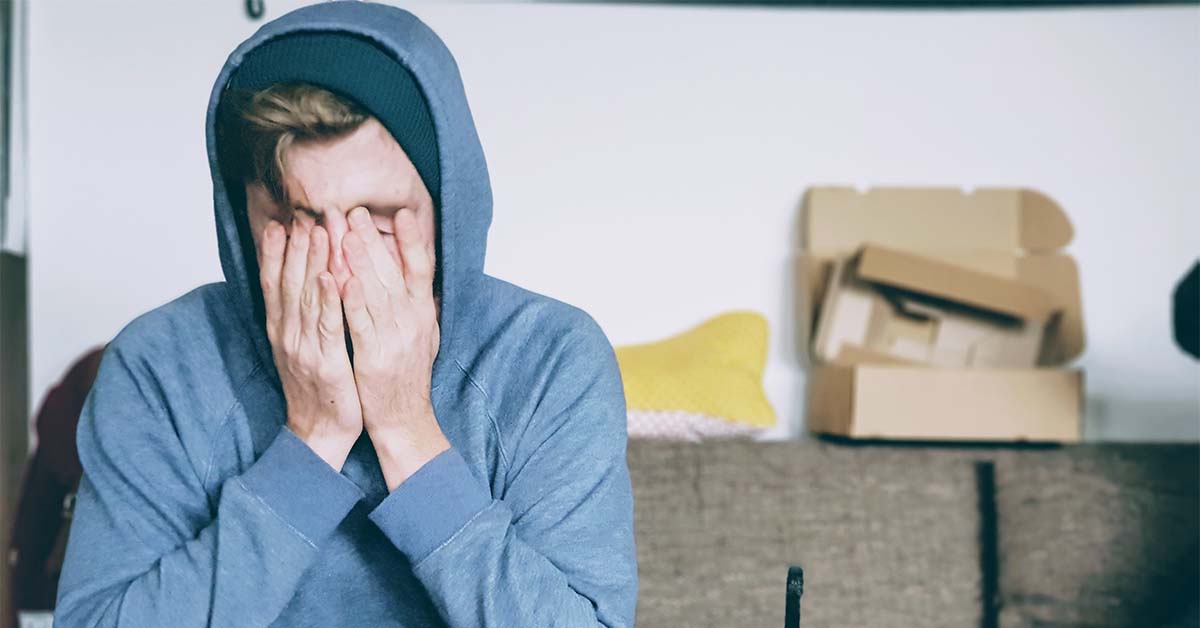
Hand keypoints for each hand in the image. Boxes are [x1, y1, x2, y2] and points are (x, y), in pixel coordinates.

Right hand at [259, 219, 362, 470]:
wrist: (319, 432)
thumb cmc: (316, 388)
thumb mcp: (300, 348)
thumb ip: (299, 316)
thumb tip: (300, 283)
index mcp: (281, 330)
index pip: (274, 283)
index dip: (276, 252)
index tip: (280, 221)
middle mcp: (287, 334)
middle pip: (289, 282)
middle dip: (296, 246)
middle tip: (304, 213)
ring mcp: (304, 348)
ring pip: (306, 297)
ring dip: (312, 262)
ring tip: (318, 231)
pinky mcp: (326, 362)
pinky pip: (327, 326)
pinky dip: (327, 300)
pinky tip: (331, 276)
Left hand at [340, 206, 448, 489]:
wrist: (404, 420)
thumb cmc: (406, 376)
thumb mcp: (422, 335)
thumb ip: (416, 304)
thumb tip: (414, 273)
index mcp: (423, 313)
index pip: (421, 268)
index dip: (413, 240)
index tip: (402, 213)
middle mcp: (413, 322)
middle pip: (394, 272)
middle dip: (373, 240)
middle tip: (354, 211)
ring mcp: (395, 338)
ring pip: (376, 292)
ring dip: (360, 261)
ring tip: (344, 232)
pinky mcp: (375, 357)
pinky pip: (361, 323)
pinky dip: (352, 300)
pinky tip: (341, 278)